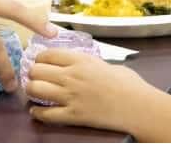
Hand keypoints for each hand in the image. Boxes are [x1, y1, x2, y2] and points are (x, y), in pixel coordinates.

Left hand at [26, 49, 150, 133]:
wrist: (139, 107)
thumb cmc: (130, 85)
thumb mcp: (109, 65)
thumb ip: (91, 64)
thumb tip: (83, 64)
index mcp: (81, 60)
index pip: (47, 54)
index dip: (38, 58)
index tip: (38, 62)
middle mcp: (71, 76)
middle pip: (36, 70)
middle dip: (32, 73)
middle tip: (35, 77)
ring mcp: (71, 96)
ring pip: (35, 89)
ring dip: (31, 90)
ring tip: (34, 91)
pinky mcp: (73, 115)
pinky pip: (46, 114)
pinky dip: (37, 112)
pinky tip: (37, 111)